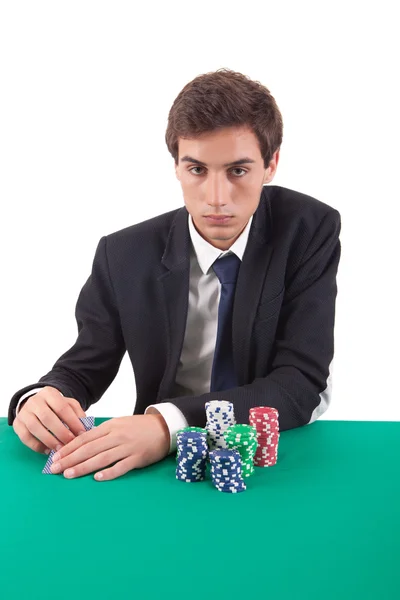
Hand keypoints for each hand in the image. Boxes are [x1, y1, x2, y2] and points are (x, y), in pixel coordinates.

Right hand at [13, 386, 86, 453]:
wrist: (36, 405)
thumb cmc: (56, 407)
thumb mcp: (68, 404)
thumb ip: (77, 413)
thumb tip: (85, 428)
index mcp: (49, 393)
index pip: (62, 407)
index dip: (73, 421)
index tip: (82, 433)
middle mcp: (34, 401)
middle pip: (47, 417)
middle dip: (61, 432)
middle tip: (70, 443)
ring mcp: (24, 412)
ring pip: (34, 427)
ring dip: (49, 440)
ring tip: (60, 449)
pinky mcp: (17, 424)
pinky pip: (25, 437)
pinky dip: (37, 446)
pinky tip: (48, 450)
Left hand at [50, 414, 170, 480]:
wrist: (164, 428)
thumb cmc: (138, 427)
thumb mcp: (119, 424)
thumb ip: (102, 433)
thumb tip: (81, 443)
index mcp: (110, 427)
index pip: (85, 438)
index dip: (69, 448)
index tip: (55, 457)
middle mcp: (117, 436)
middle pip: (89, 449)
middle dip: (70, 459)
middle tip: (55, 469)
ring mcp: (127, 447)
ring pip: (102, 458)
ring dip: (84, 467)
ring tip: (69, 475)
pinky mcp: (138, 458)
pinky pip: (121, 466)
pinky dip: (109, 473)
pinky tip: (97, 478)